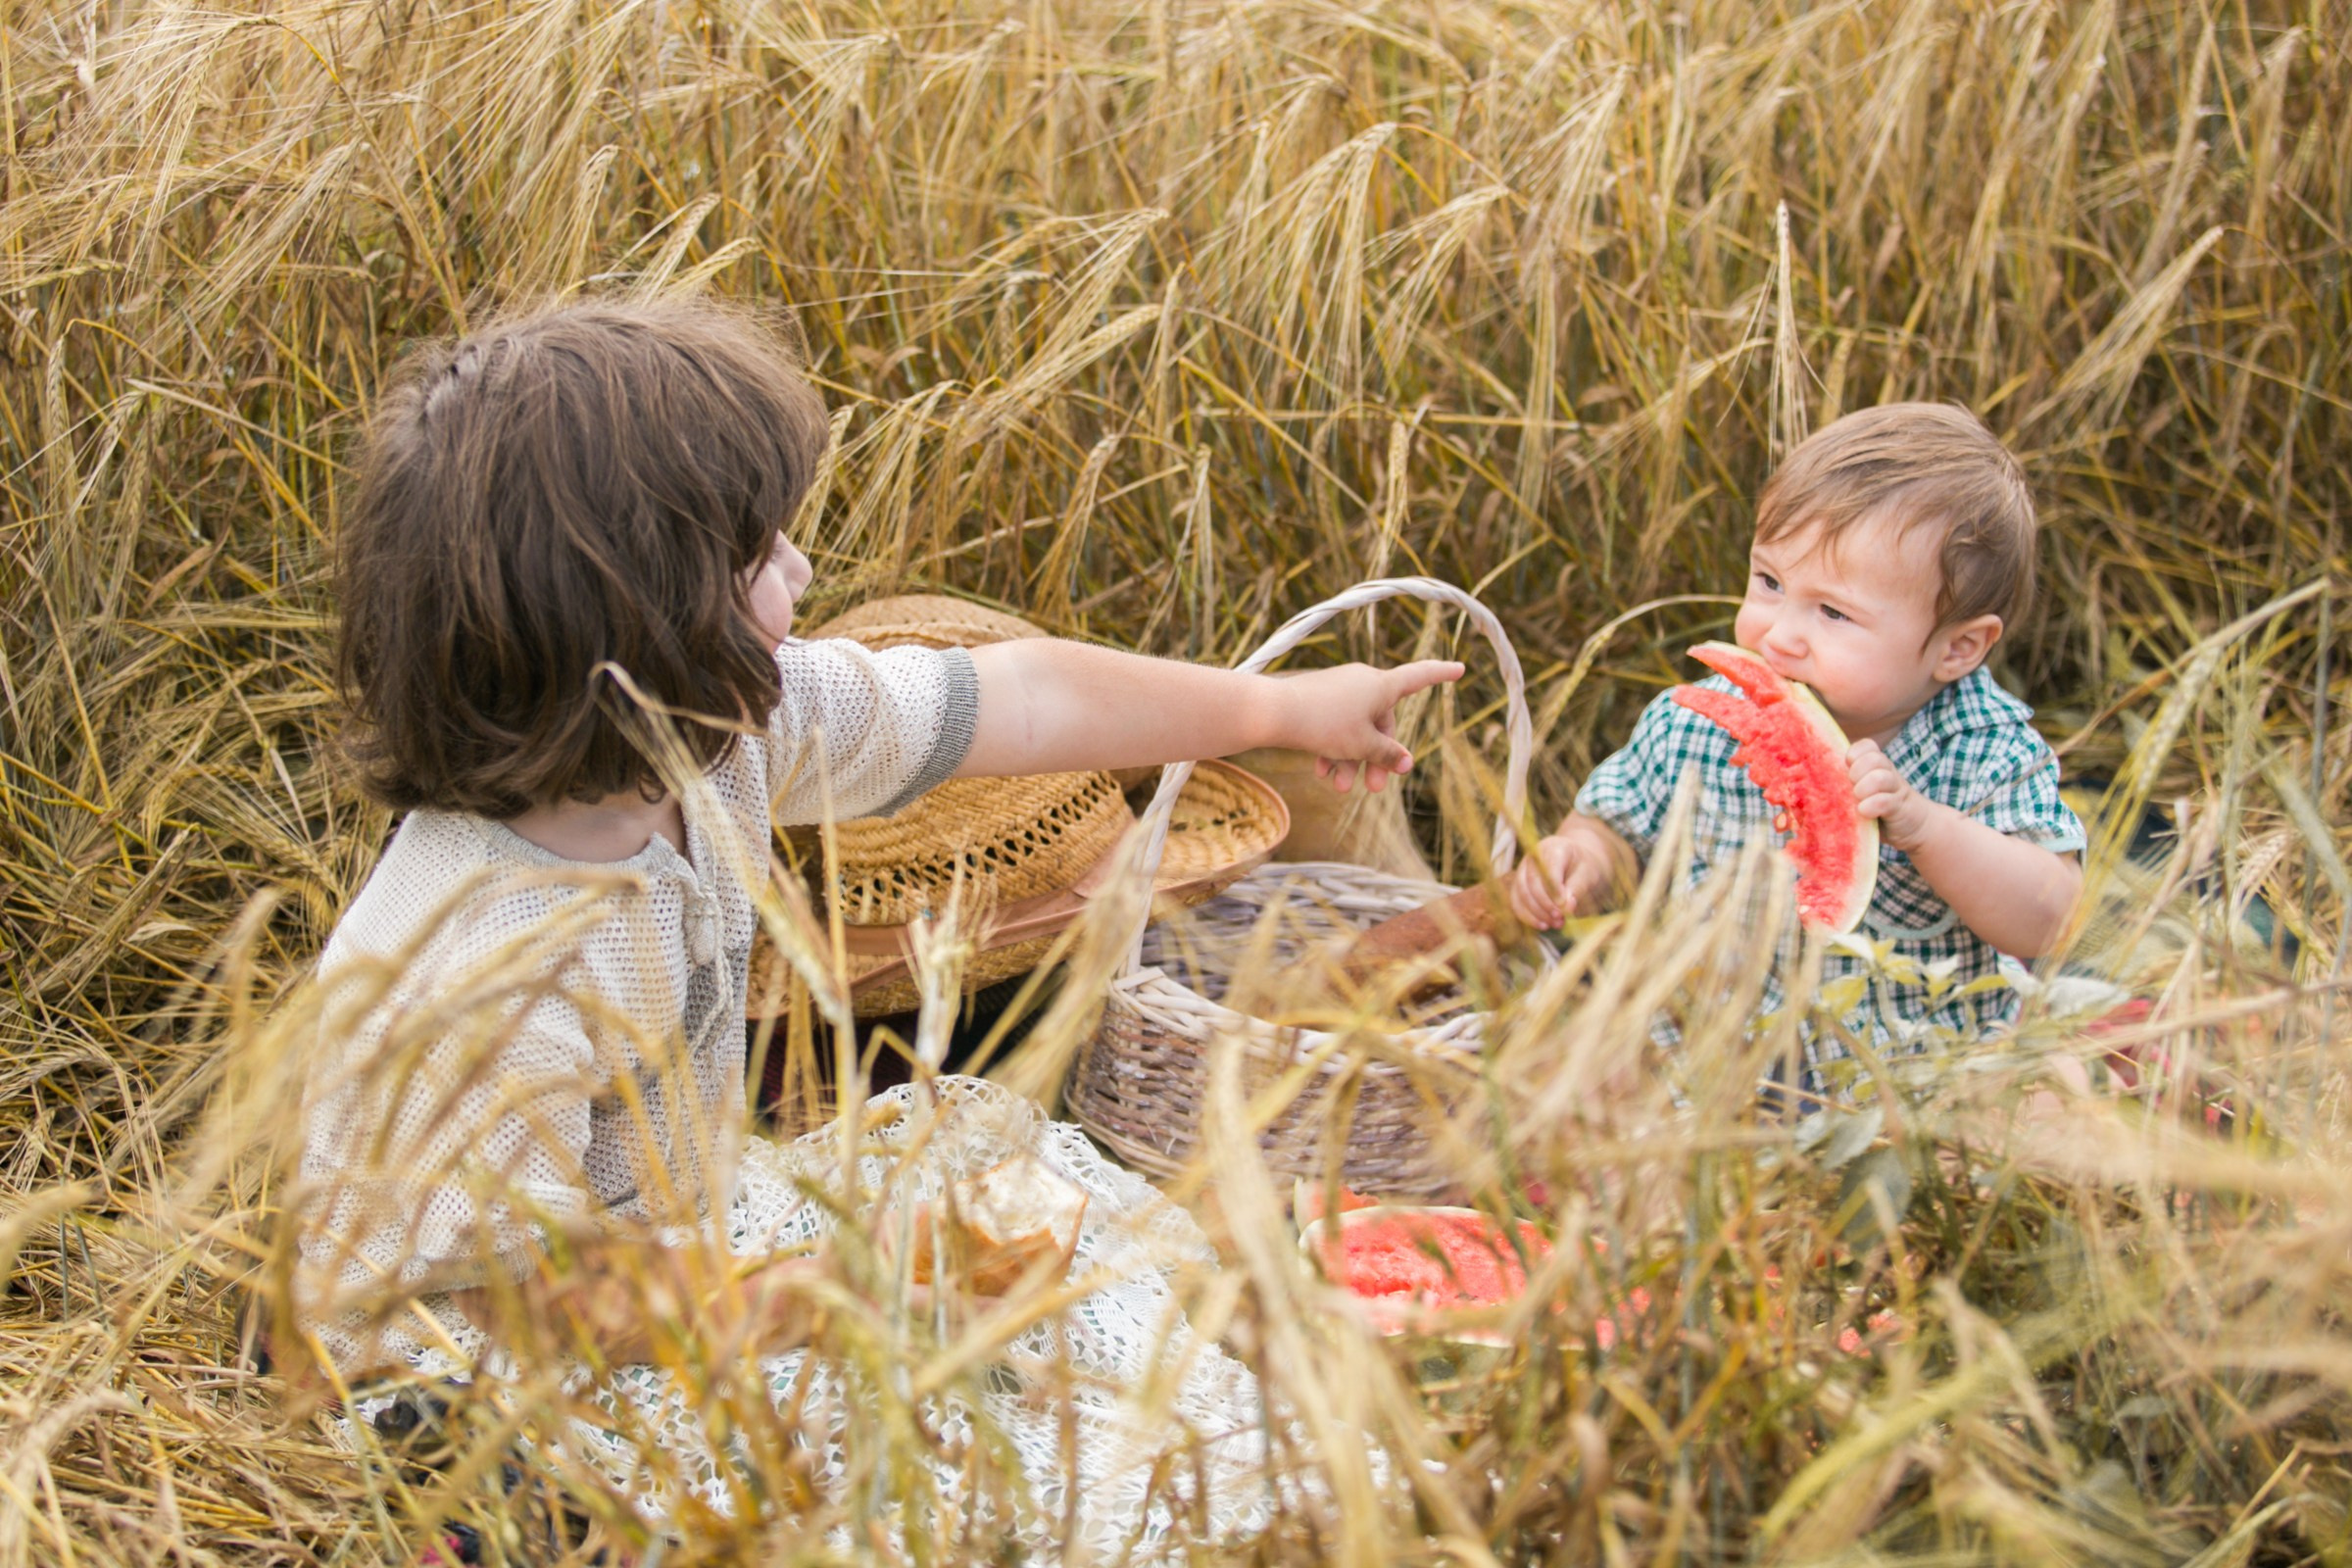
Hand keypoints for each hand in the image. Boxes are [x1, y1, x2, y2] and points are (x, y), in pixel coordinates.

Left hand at [1282, 660, 1463, 792]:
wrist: (1272, 712)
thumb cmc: (1323, 723)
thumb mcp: (1360, 745)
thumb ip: (1386, 754)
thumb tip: (1406, 762)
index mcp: (1381, 685)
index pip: (1420, 676)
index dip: (1441, 674)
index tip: (1461, 668)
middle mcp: (1363, 682)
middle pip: (1381, 722)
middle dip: (1377, 757)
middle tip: (1373, 789)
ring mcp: (1339, 689)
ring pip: (1355, 729)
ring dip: (1350, 760)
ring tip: (1338, 788)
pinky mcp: (1318, 698)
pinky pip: (1334, 724)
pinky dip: (1331, 748)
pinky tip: (1320, 772)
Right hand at [1510, 833, 1582, 928]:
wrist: (1576, 865)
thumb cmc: (1584, 868)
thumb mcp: (1588, 874)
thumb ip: (1577, 888)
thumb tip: (1566, 908)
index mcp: (1554, 848)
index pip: (1549, 868)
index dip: (1555, 889)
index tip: (1565, 907)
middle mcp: (1533, 857)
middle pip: (1532, 882)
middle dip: (1546, 904)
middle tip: (1561, 919)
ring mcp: (1522, 871)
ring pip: (1521, 894)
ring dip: (1537, 913)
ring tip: (1556, 924)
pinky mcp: (1518, 885)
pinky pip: (1517, 903)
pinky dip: (1528, 917)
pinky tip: (1543, 926)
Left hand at [1848, 740, 1939, 850]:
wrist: (1913, 828)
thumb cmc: (1876, 809)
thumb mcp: (1861, 792)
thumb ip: (1845, 783)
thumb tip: (1813, 782)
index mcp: (1876, 766)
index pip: (1867, 746)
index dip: (1854, 754)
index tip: (1847, 768)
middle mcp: (1887, 773)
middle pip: (1874, 758)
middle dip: (1857, 772)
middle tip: (1851, 788)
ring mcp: (1895, 790)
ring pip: (1880, 777)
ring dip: (1864, 788)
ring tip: (1858, 799)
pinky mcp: (1900, 809)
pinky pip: (1886, 802)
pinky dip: (1871, 806)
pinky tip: (1864, 811)